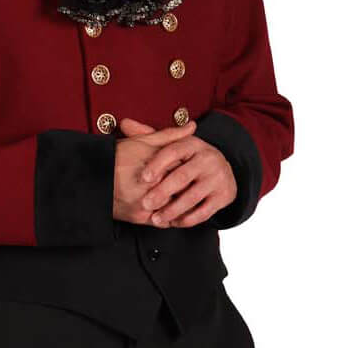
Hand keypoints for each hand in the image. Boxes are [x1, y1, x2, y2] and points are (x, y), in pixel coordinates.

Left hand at [117, 116, 236, 227]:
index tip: (143, 178)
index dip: (158, 164)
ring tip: (156, 219)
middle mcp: (208, 158)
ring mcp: (217, 178)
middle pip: (183, 176)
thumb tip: (124, 124)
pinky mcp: (224, 196)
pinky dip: (188, 219)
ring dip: (173, 210)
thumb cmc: (190, 159)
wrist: (224, 171)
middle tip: (146, 204)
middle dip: (162, 192)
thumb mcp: (174, 145)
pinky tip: (174, 223)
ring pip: (193, 196)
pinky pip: (204, 211)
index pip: (174, 151)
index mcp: (192, 144)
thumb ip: (149, 136)